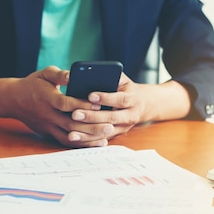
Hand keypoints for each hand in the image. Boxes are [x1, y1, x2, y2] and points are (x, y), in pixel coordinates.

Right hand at [0, 66, 115, 147]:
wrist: (13, 100)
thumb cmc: (33, 84)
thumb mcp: (44, 74)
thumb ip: (59, 74)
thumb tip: (73, 75)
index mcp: (47, 98)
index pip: (66, 103)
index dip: (82, 105)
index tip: (99, 104)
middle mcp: (48, 114)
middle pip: (71, 123)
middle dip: (91, 125)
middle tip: (110, 125)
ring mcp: (48, 126)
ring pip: (70, 135)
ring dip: (89, 138)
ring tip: (107, 136)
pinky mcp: (49, 133)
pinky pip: (66, 141)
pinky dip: (81, 144)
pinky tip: (96, 143)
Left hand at [67, 73, 190, 139]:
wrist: (141, 105)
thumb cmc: (126, 89)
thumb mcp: (123, 80)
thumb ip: (112, 76)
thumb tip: (92, 73)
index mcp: (133, 99)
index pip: (120, 99)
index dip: (106, 98)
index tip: (90, 95)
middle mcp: (130, 115)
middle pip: (112, 118)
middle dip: (92, 116)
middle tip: (75, 114)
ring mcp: (124, 127)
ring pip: (106, 132)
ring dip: (88, 133)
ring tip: (71, 132)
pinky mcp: (117, 135)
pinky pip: (102, 139)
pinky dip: (88, 140)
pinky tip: (75, 138)